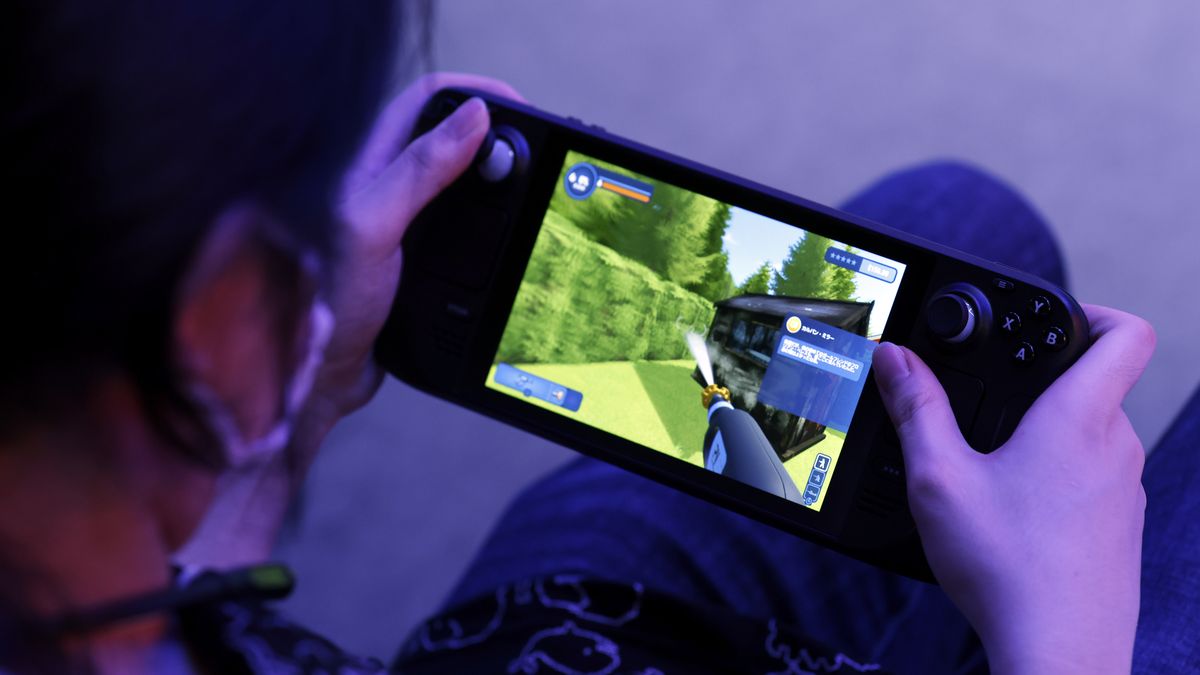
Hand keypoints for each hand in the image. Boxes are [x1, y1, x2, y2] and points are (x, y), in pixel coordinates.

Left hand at [315, 72, 523, 435]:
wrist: (319, 376)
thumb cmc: (328, 302)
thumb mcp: (373, 225)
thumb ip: (419, 170)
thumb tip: (475, 118)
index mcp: (370, 166)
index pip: (426, 101)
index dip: (473, 93)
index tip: (520, 108)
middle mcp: (387, 190)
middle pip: (450, 139)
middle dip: (495, 139)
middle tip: (536, 153)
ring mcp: (405, 229)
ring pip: (462, 187)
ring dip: (498, 186)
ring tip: (532, 190)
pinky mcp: (420, 266)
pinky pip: (465, 235)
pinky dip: (493, 231)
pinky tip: (511, 241)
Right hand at [872, 305, 1153, 674]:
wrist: (1060, 653)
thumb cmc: (1007, 568)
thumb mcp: (939, 478)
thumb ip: (916, 408)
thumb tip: (895, 356)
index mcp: (1079, 418)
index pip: (1125, 331)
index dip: (1090, 311)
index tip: (1045, 323)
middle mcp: (1116, 446)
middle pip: (1097, 382)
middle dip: (1043, 382)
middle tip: (990, 401)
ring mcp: (1124, 489)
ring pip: (1092, 433)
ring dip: (1048, 434)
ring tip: (991, 464)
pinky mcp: (1120, 527)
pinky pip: (1094, 477)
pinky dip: (1058, 477)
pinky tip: (1013, 512)